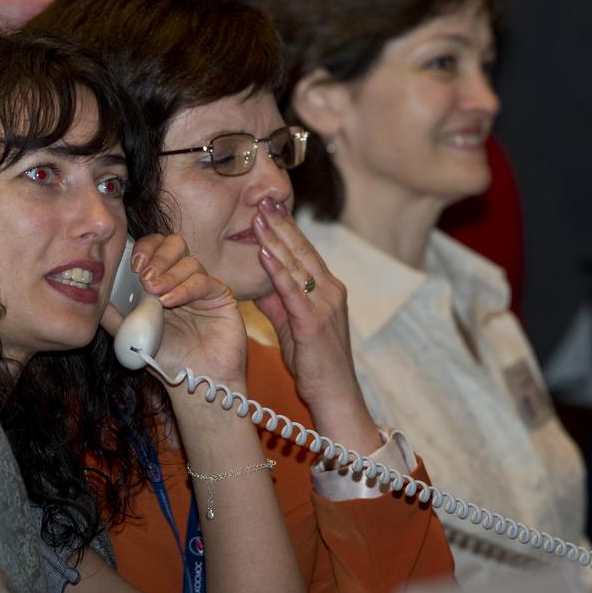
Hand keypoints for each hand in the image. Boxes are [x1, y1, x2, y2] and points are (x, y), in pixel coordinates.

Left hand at [100, 234, 246, 384]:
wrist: (196, 382)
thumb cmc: (167, 360)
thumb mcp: (132, 337)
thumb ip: (115, 316)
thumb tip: (93, 296)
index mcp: (162, 281)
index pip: (154, 248)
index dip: (145, 249)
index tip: (133, 266)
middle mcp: (183, 279)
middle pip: (174, 244)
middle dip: (157, 255)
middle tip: (144, 276)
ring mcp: (203, 287)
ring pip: (189, 260)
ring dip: (168, 273)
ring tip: (155, 293)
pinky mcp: (221, 296)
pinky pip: (203, 281)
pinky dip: (184, 288)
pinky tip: (170, 302)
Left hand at [251, 198, 365, 415]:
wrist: (335, 394)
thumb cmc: (315, 364)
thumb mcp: (294, 326)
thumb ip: (279, 302)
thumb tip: (260, 283)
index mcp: (329, 289)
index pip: (305, 251)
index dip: (287, 227)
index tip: (270, 206)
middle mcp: (331, 290)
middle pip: (302, 250)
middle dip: (280, 223)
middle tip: (262, 198)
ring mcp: (325, 304)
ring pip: (297, 264)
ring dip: (275, 238)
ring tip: (256, 217)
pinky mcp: (314, 321)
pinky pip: (292, 289)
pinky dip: (277, 269)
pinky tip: (263, 252)